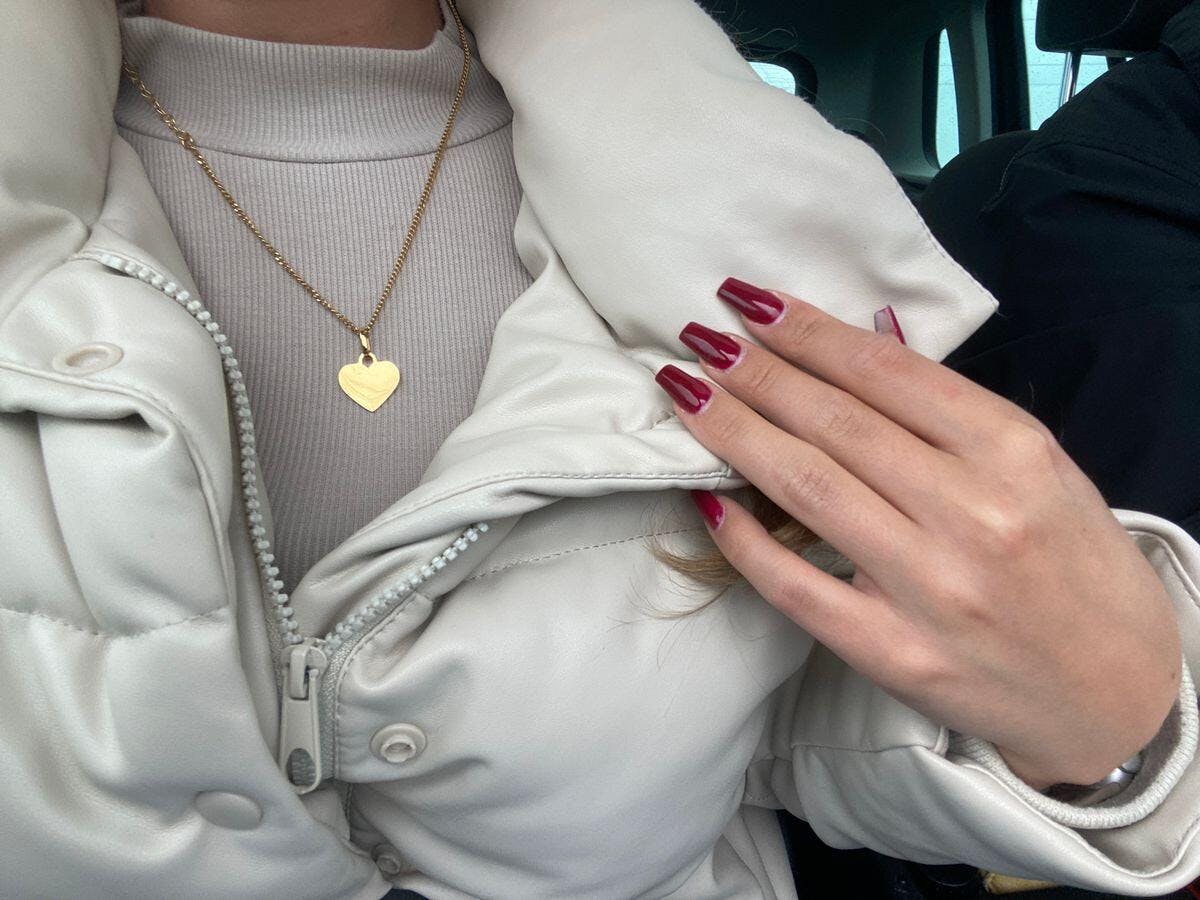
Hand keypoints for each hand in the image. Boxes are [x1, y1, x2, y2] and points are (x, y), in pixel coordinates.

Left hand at [656, 276, 1181, 787]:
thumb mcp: (1039, 467)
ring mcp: (931, 588)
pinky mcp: (895, 654)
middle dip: (755, 370)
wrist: (1117, 694)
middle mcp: (972, 513)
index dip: (806, 330)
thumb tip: (861, 341)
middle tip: (699, 335)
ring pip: (807, 488)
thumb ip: (950, 411)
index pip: (885, 371)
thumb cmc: (1077, 565)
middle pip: (835, 423)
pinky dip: (744, 540)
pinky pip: (797, 587)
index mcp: (1013, 452)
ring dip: (733, 431)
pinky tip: (706, 497)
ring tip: (685, 390)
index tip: (749, 301)